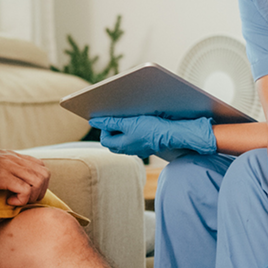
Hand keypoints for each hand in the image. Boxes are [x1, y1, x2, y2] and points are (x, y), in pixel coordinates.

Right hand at [0, 149, 50, 205]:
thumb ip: (10, 168)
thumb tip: (20, 183)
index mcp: (18, 157)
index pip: (43, 167)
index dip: (41, 183)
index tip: (28, 192)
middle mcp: (17, 160)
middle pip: (45, 175)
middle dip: (40, 192)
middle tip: (25, 199)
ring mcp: (11, 168)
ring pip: (38, 182)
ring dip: (32, 196)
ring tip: (18, 200)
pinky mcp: (4, 177)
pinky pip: (25, 190)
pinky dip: (22, 199)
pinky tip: (9, 201)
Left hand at [89, 115, 216, 157]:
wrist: (174, 133)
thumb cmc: (152, 128)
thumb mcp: (129, 122)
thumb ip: (110, 122)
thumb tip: (94, 121)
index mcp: (122, 146)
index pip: (105, 139)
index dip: (105, 127)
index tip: (110, 117)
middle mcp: (130, 150)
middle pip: (114, 140)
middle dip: (113, 129)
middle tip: (119, 117)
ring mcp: (139, 148)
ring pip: (125, 139)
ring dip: (124, 129)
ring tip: (130, 118)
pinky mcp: (148, 144)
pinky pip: (136, 139)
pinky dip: (134, 131)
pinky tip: (141, 123)